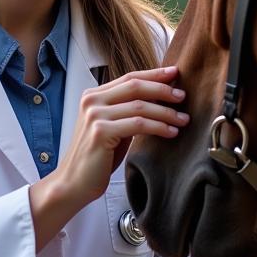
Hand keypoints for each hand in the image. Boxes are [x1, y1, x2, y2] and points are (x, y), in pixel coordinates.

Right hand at [28, 66, 186, 249]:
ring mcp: (95, 115)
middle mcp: (92, 101)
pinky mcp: (101, 132)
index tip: (175, 72)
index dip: (154, 74)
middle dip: (163, 89)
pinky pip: (139, 125)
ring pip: (140, 106)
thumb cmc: (96, 158)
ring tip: (183, 119)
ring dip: (166, 112)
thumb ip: (127, 112)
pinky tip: (171, 132)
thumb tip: (159, 100)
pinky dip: (159, 127)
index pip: (129, 78)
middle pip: (135, 86)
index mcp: (93, 96)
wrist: (73, 183)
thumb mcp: (112, 128)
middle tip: (182, 96)